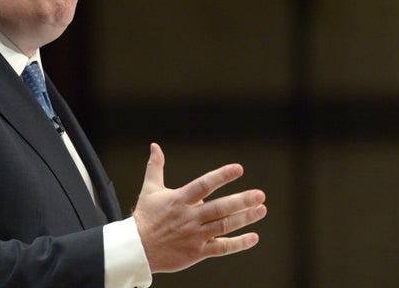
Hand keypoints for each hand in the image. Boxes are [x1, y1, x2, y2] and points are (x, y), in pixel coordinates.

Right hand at [133, 143, 266, 272]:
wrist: (137, 249)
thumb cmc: (145, 218)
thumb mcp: (150, 189)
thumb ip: (155, 167)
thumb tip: (155, 146)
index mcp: (180, 200)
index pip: (204, 185)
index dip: (221, 176)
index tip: (238, 169)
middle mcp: (190, 217)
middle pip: (220, 208)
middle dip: (242, 201)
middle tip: (260, 195)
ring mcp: (195, 235)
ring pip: (224, 226)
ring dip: (245, 218)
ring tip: (261, 210)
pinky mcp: (197, 252)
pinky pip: (222, 248)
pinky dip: (239, 243)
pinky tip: (253, 237)